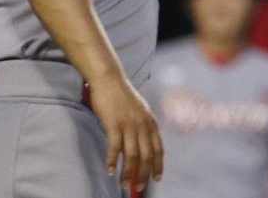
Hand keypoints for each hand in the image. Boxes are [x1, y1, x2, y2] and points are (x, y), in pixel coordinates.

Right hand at [87, 73, 163, 191]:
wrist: (109, 79)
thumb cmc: (122, 96)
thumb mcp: (139, 110)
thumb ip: (142, 126)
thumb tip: (142, 146)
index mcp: (151, 122)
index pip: (158, 149)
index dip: (158, 165)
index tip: (157, 179)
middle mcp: (143, 124)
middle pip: (146, 156)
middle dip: (143, 174)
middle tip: (138, 188)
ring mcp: (129, 124)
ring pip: (131, 155)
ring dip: (127, 172)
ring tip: (123, 184)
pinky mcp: (114, 124)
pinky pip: (114, 148)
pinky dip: (111, 161)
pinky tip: (109, 170)